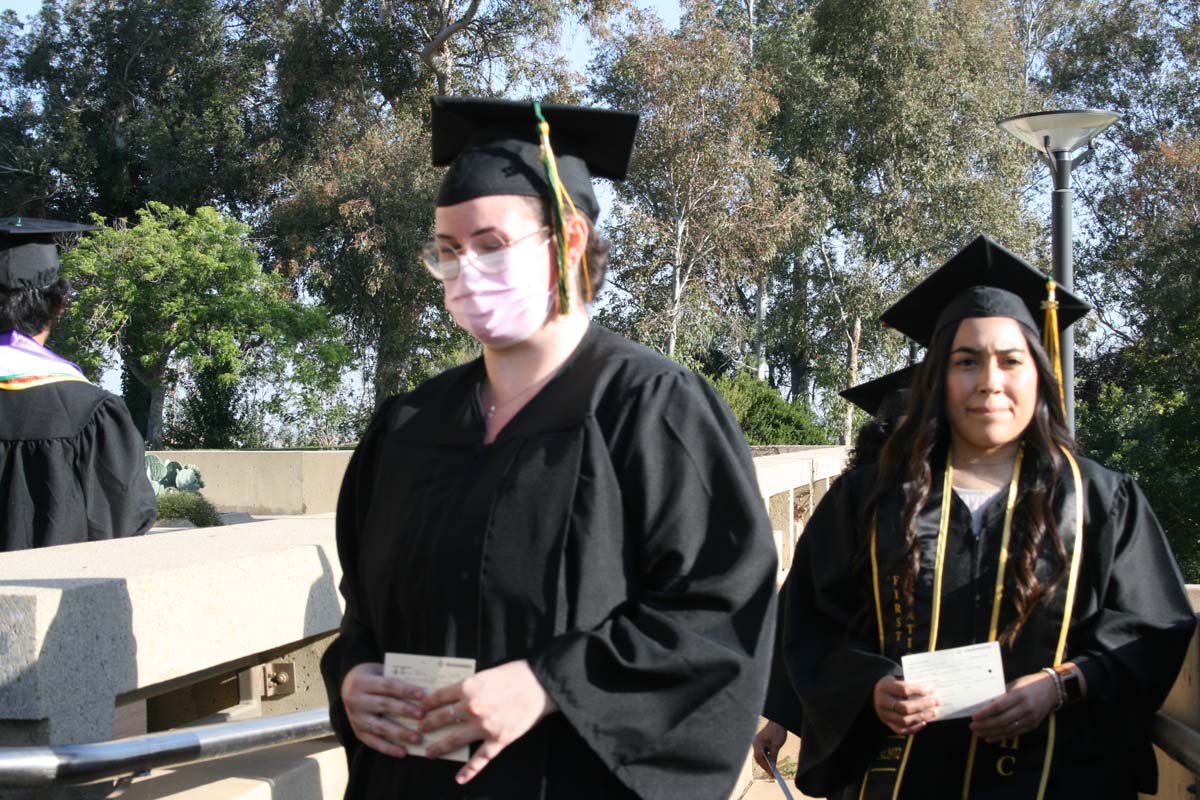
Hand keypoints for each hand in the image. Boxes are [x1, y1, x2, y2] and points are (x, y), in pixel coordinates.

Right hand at [341, 662, 426, 757]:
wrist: (347, 686)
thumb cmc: (373, 678)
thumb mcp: (380, 672)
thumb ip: (397, 679)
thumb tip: (424, 688)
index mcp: (362, 681)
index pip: (387, 685)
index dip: (405, 690)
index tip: (422, 695)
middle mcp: (356, 700)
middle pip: (384, 705)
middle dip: (405, 710)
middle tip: (422, 715)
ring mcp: (355, 718)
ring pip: (379, 727)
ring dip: (399, 733)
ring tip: (417, 738)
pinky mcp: (357, 732)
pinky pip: (373, 742)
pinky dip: (388, 748)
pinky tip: (403, 752)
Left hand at [420, 659, 557, 784]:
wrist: (540, 685)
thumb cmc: (515, 674)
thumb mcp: (486, 674)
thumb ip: (469, 687)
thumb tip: (453, 697)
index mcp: (468, 688)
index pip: (439, 696)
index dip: (427, 703)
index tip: (420, 708)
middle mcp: (472, 708)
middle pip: (442, 718)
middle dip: (427, 725)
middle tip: (419, 729)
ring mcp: (484, 727)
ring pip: (455, 740)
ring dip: (439, 747)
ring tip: (430, 752)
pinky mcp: (499, 740)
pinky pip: (480, 759)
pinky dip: (469, 771)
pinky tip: (459, 778)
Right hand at [752, 720, 786, 772]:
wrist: (778, 721)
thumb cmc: (777, 730)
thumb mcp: (776, 745)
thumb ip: (773, 756)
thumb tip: (772, 766)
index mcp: (757, 742)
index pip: (759, 757)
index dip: (765, 766)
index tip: (771, 773)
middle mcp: (755, 743)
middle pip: (758, 758)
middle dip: (765, 766)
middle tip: (772, 774)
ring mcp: (757, 743)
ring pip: (760, 756)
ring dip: (766, 763)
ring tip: (772, 770)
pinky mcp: (760, 743)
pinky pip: (762, 753)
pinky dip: (766, 758)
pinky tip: (771, 762)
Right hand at [874, 675, 937, 734]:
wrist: (876, 693)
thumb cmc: (892, 685)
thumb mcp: (896, 679)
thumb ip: (910, 684)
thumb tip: (931, 692)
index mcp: (884, 687)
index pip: (903, 690)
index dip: (919, 690)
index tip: (931, 690)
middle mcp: (882, 702)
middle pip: (904, 707)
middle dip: (923, 705)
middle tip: (936, 702)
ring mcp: (884, 715)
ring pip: (904, 720)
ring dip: (921, 717)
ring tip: (934, 712)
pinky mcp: (887, 723)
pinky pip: (901, 730)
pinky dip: (914, 728)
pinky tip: (924, 722)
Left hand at [970, 671, 1057, 741]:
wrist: (1052, 689)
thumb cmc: (1030, 683)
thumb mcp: (1015, 684)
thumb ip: (1001, 694)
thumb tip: (984, 703)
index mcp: (1019, 695)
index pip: (999, 706)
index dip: (985, 713)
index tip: (974, 716)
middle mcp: (1025, 708)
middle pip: (1002, 720)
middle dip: (985, 725)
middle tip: (972, 727)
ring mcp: (1030, 718)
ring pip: (1007, 729)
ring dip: (991, 733)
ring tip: (978, 733)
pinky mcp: (1033, 725)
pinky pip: (1014, 733)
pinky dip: (1001, 737)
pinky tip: (990, 737)